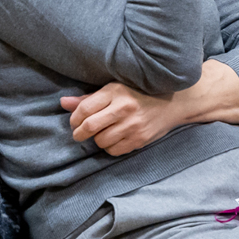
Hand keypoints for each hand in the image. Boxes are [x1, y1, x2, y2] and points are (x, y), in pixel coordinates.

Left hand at [60, 83, 178, 155]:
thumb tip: (63, 103)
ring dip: (96, 140)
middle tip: (78, 133)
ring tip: (101, 134)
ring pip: (101, 141)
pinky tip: (114, 139)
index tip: (74, 121)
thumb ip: (89, 98)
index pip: (84, 108)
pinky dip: (109, 147)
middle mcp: (124, 108)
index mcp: (116, 91)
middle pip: (90, 126)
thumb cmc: (140, 93)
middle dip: (79, 133)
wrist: (174, 102)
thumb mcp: (115, 89)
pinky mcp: (140, 139)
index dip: (74, 118)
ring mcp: (133, 125)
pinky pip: (114, 150)